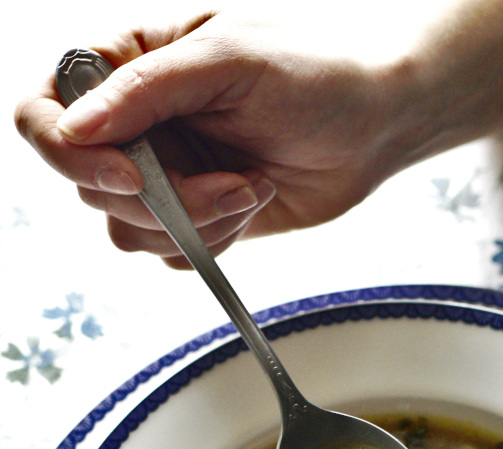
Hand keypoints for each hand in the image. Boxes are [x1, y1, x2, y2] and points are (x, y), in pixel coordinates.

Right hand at [14, 1, 502, 264]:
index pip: (46, 113)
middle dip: (166, 198)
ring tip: (250, 186)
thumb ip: (146, 90)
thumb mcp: (227, 60)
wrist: (376, 125)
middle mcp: (135, 123)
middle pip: (91, 186)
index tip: (131, 176)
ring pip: (127, 230)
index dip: (72, 155)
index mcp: (127, 64)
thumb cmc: (314, 72)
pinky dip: (212, 242)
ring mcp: (165, 174)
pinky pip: (169, 254)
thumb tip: (74, 127)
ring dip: (195, 222)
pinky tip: (251, 203)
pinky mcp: (196, 216)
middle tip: (232, 181)